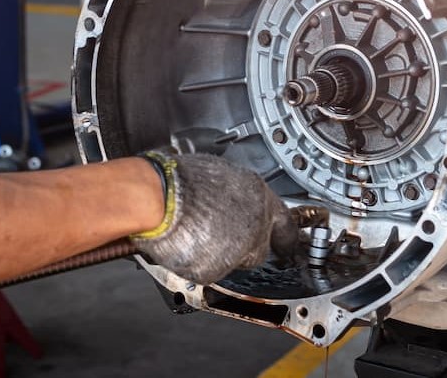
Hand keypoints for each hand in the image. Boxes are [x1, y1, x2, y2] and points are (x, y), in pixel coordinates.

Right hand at [131, 152, 297, 284]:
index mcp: (259, 196)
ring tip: (193, 232)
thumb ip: (236, 194)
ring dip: (218, 254)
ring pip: (233, 262)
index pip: (286, 224)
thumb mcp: (220, 174)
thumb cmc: (179, 178)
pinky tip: (184, 243)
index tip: (287, 244)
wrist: (159, 196)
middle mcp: (256, 224)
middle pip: (259, 250)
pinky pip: (208, 271)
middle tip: (217, 234)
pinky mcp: (216, 269)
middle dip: (242, 247)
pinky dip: (196, 262)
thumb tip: (234, 201)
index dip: (284, 236)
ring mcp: (238, 249)